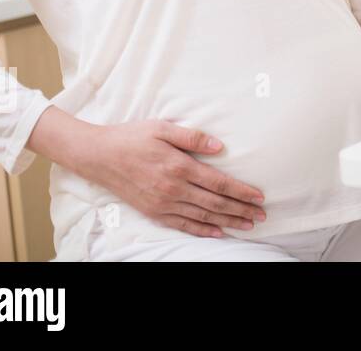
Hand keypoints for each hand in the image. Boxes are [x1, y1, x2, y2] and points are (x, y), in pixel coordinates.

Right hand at [82, 120, 267, 237]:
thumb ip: (193, 137)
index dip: (242, 192)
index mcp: (179, 167)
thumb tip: (220, 147)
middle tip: (262, 215)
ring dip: (227, 222)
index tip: (260, 197)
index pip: (219, 183)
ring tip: (247, 225)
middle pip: (215, 204)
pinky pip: (182, 225)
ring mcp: (162, 203)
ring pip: (202, 217)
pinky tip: (217, 232)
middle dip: (241, 210)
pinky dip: (202, 231)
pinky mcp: (153, 212)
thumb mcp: (163, 128)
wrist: (98, 156)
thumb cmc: (132, 138)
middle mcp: (173, 189)